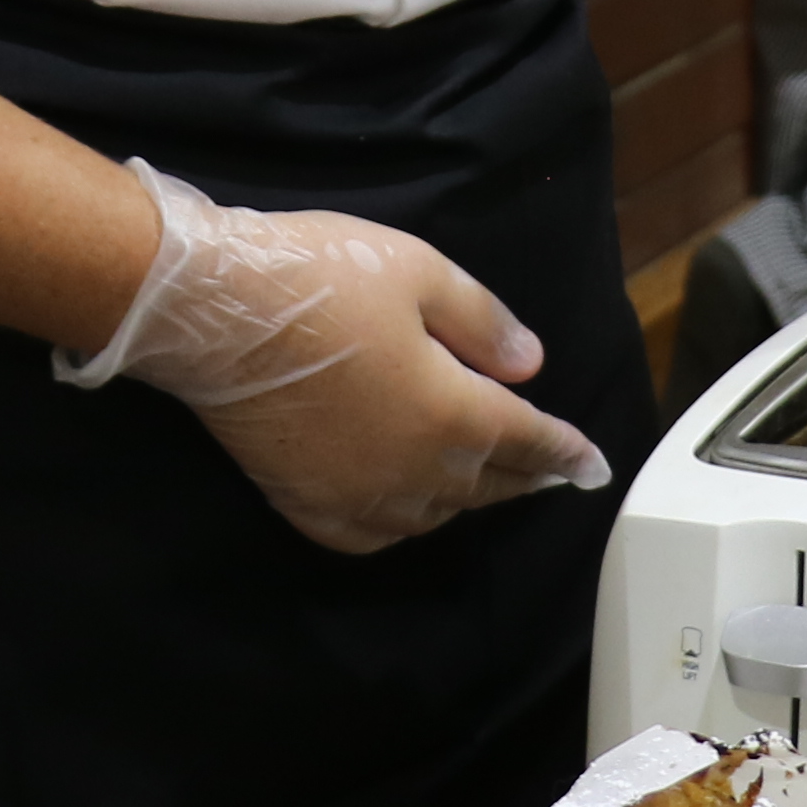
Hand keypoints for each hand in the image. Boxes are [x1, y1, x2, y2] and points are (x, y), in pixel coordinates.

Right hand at [61, 163, 608, 554]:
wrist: (213, 310)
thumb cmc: (321, 278)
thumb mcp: (420, 271)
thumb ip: (484, 322)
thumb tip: (531, 366)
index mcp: (454, 412)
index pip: (529, 440)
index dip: (567, 452)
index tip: (593, 466)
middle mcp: (414, 468)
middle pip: (486, 484)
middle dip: (525, 477)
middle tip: (549, 475)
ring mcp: (357, 492)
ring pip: (433, 515)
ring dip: (466, 501)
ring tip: (482, 485)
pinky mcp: (305, 502)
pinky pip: (368, 536)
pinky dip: (399, 526)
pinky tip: (406, 513)